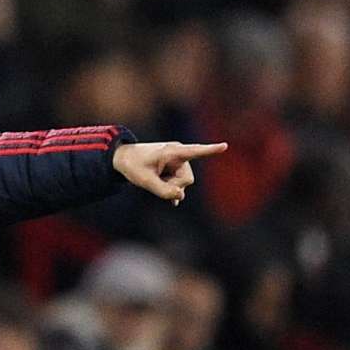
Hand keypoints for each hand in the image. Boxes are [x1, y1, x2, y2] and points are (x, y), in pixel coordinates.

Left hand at [112, 141, 227, 204]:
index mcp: (173, 152)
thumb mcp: (144, 180)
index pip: (195, 151)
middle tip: (156, 183)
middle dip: (174, 186)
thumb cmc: (133, 165)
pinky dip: (175, 193)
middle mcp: (179, 156)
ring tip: (155, 180)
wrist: (124, 159)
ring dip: (170, 187)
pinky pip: (181, 186)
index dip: (210, 150)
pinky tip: (173, 203)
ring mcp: (178, 164)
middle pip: (187, 180)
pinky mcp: (175, 171)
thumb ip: (162, 190)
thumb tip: (180, 197)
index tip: (225, 146)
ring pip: (183, 184)